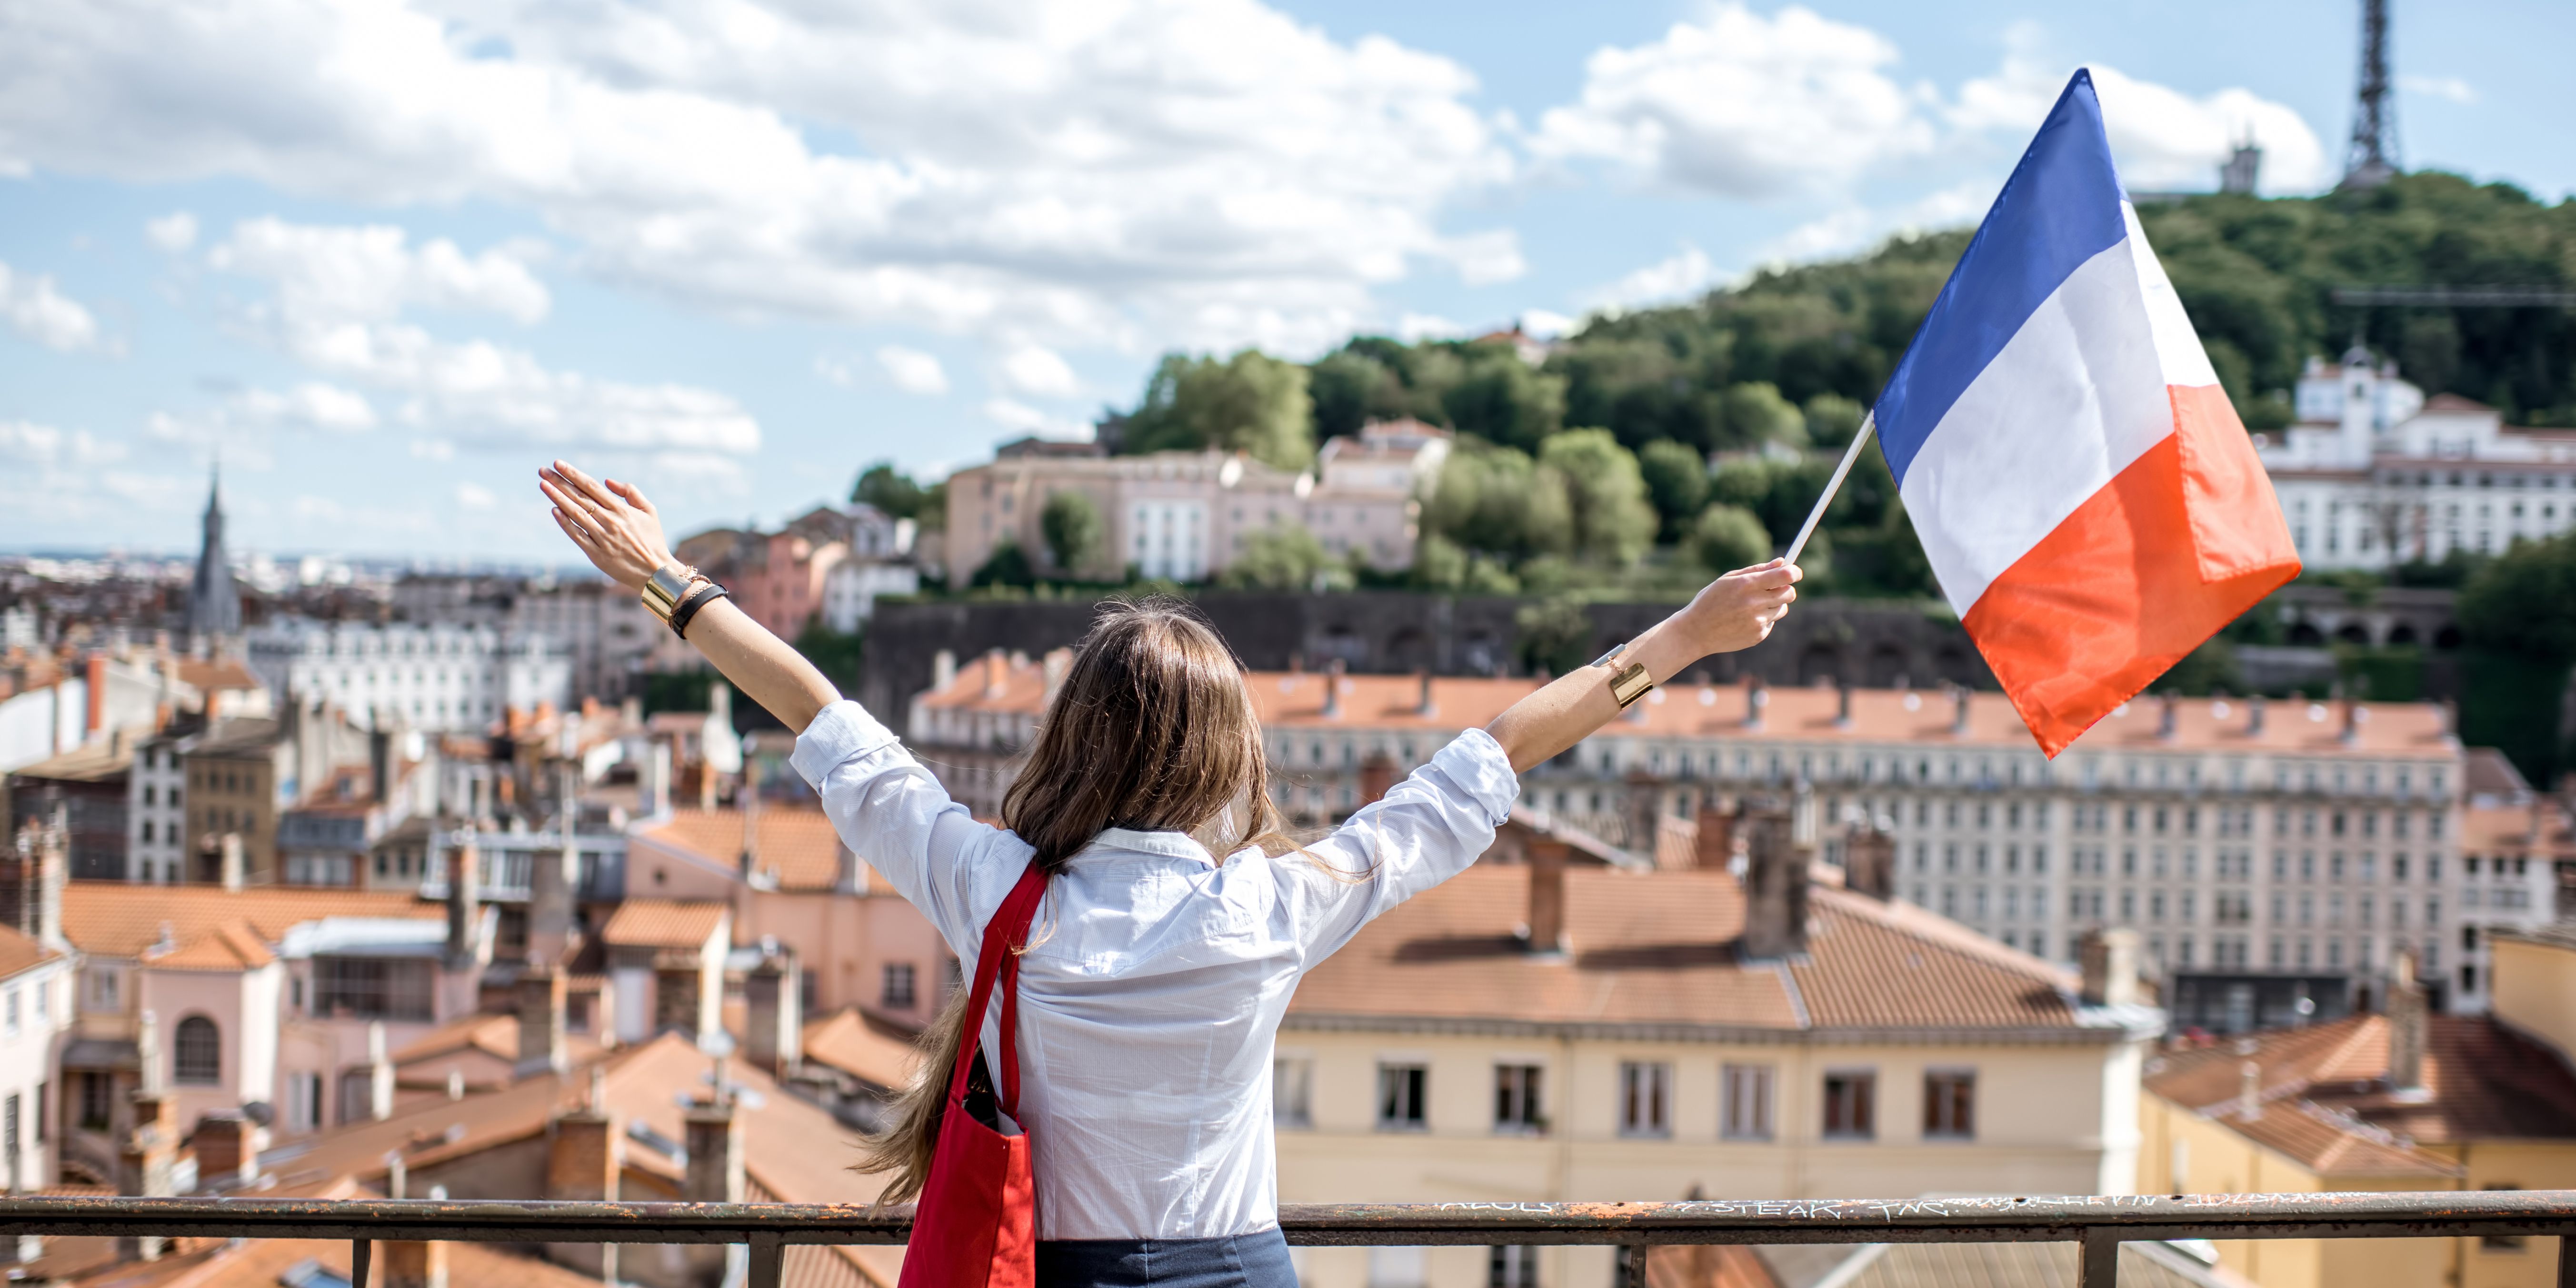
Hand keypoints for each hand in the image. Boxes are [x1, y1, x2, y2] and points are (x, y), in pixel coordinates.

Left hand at [538, 460, 674, 591]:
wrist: (656, 571)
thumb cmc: (653, 539)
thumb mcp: (649, 511)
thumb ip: (631, 492)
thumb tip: (607, 481)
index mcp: (622, 509)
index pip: (592, 487)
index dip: (573, 474)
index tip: (558, 464)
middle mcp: (610, 521)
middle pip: (579, 497)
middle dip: (559, 482)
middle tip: (543, 470)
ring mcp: (602, 538)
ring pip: (575, 513)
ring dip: (557, 498)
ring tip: (543, 485)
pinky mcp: (596, 554)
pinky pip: (577, 535)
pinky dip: (565, 523)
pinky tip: (554, 510)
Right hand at [1677, 559, 1800, 654]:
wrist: (1696, 632)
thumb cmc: (1710, 600)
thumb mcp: (1728, 579)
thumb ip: (1756, 570)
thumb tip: (1781, 562)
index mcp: (1747, 585)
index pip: (1784, 576)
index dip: (1794, 572)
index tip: (1795, 572)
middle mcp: (1754, 603)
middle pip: (1789, 593)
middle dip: (1786, 589)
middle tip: (1773, 589)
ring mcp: (1758, 621)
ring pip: (1782, 609)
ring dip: (1773, 605)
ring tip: (1750, 607)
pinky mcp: (1758, 635)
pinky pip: (1770, 623)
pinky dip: (1762, 619)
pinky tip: (1743, 620)